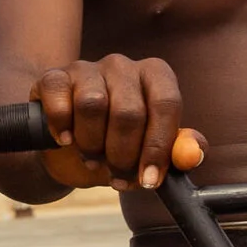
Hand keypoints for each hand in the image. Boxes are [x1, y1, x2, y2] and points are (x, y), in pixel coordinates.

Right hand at [33, 56, 204, 190]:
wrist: (67, 147)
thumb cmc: (115, 144)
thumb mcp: (150, 152)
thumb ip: (178, 152)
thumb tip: (192, 156)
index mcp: (155, 76)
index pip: (166, 104)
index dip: (158, 147)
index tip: (148, 181)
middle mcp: (123, 66)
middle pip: (129, 112)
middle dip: (123, 155)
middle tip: (118, 175)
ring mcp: (86, 68)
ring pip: (92, 105)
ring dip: (91, 144)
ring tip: (92, 158)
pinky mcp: (54, 77)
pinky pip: (59, 100)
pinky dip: (62, 127)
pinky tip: (65, 140)